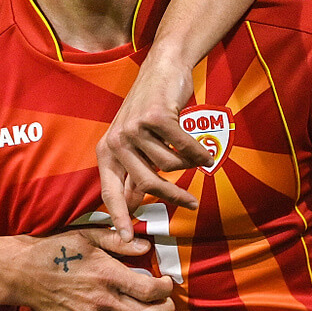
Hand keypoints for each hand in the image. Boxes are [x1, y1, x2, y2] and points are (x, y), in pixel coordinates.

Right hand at [12, 228, 173, 310]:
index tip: (167, 282)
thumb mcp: (87, 235)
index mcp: (106, 274)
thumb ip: (118, 241)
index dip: (166, 289)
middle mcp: (102, 301)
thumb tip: (146, 246)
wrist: (22, 273)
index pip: (150, 291)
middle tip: (167, 303)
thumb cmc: (55, 250)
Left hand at [96, 51, 208, 240]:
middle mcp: (117, 141)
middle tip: (192, 205)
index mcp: (107, 151)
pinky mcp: (156, 117)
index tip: (127, 239)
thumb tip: (131, 208)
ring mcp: (135, 128)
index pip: (111, 192)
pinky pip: (185, 150)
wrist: (162, 70)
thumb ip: (133, 173)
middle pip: (149, 184)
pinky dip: (199, 153)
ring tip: (193, 154)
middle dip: (173, 197)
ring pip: (171, 166)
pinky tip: (204, 152)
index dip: (120, 217)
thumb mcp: (134, 144)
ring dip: (188, 163)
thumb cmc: (150, 111)